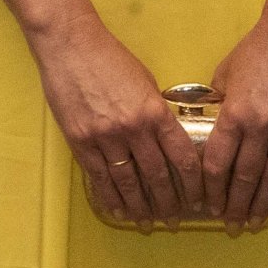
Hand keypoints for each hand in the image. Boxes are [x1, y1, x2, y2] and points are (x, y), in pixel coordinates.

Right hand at [31, 11, 203, 229]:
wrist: (71, 44)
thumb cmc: (109, 57)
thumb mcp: (144, 80)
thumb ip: (156, 111)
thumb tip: (165, 137)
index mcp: (155, 111)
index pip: (182, 157)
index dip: (192, 185)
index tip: (197, 199)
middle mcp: (134, 128)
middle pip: (157, 176)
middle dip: (168, 203)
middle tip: (172, 219)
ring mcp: (106, 137)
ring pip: (129, 183)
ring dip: (140, 207)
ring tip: (147, 222)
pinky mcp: (82, 141)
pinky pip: (100, 178)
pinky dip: (111, 198)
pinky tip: (118, 209)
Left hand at [203, 0, 267, 233]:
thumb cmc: (258, 48)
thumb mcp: (226, 72)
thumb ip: (219, 102)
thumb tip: (211, 123)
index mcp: (235, 112)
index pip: (218, 161)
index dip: (211, 186)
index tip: (207, 202)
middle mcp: (261, 126)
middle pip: (244, 176)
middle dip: (235, 204)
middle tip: (230, 223)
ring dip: (261, 204)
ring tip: (254, 221)